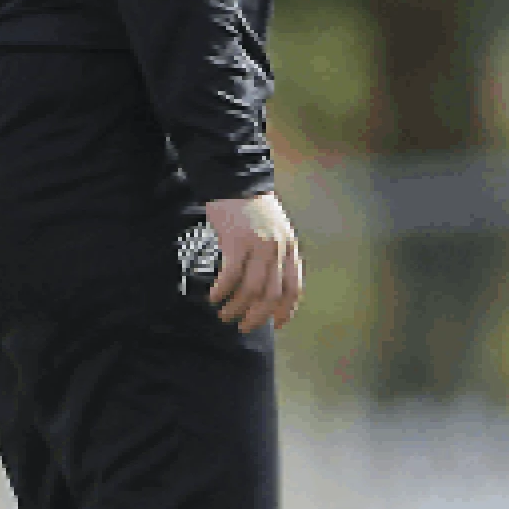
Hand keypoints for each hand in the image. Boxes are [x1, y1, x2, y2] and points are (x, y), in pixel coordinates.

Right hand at [204, 192, 303, 331]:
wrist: (236, 181)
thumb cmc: (251, 207)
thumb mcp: (275, 230)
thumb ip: (275, 254)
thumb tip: (267, 283)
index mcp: (290, 248)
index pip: (294, 287)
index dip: (286, 310)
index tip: (276, 325)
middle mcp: (278, 250)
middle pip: (272, 295)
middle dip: (258, 316)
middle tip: (244, 327)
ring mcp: (258, 246)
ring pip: (251, 289)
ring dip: (237, 308)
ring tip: (225, 315)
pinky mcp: (236, 242)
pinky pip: (230, 276)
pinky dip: (222, 291)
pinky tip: (213, 297)